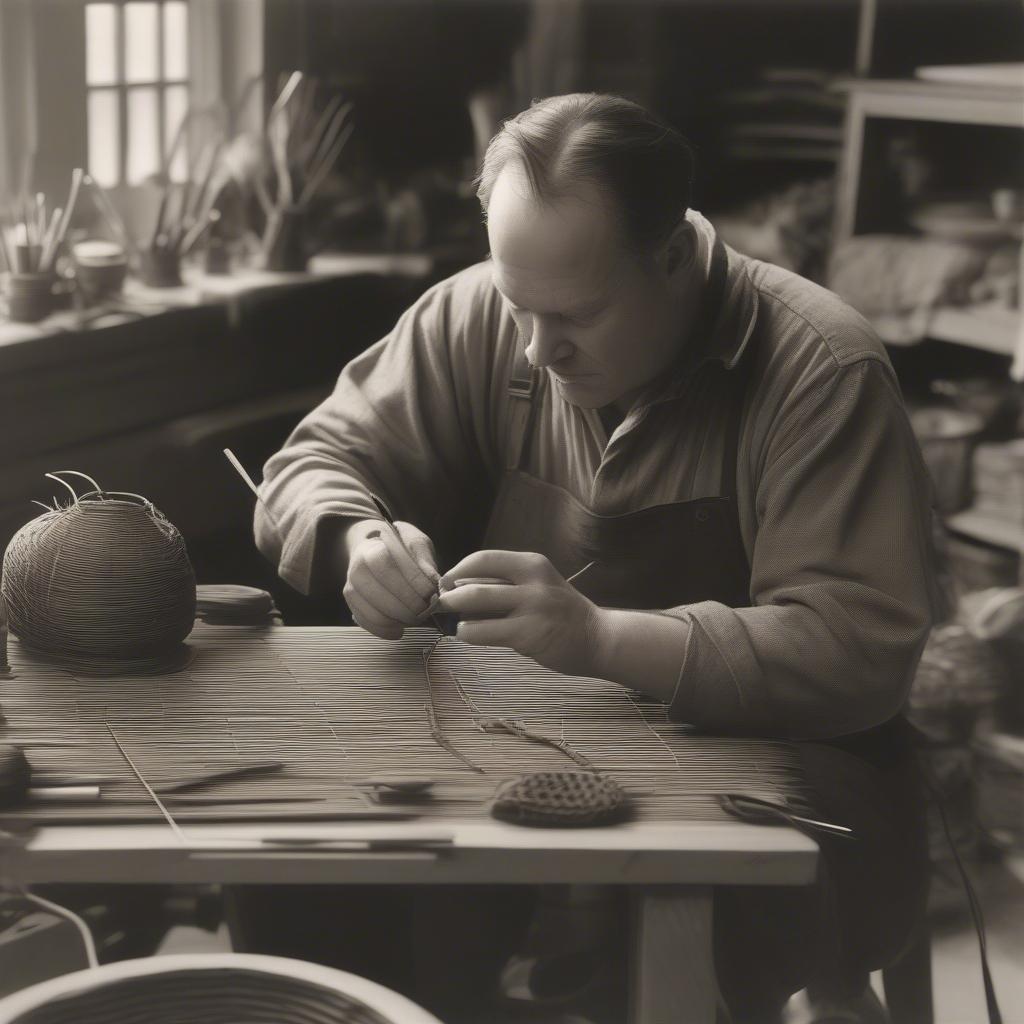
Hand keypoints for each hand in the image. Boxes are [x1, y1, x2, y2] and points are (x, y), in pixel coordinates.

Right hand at [343, 518, 439, 639]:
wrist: (374, 548)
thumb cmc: (399, 545)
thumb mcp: (415, 542)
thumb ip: (424, 559)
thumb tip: (434, 582)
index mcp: (372, 548)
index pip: (387, 566)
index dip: (411, 581)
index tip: (431, 592)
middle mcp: (357, 569)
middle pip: (379, 592)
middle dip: (407, 605)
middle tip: (427, 609)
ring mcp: (352, 588)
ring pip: (373, 612)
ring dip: (399, 620)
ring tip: (417, 618)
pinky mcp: (353, 605)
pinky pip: (367, 623)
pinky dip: (385, 631)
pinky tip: (400, 630)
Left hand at [435, 550, 603, 676]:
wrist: (598, 638)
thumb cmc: (560, 613)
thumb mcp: (538, 586)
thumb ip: (506, 584)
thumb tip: (459, 588)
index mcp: (532, 563)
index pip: (483, 558)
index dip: (458, 570)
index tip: (447, 583)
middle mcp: (533, 580)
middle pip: (475, 579)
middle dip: (450, 593)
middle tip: (442, 603)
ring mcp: (532, 606)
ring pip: (477, 602)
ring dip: (455, 612)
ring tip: (453, 622)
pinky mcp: (529, 634)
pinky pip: (485, 631)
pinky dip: (468, 632)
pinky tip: (466, 634)